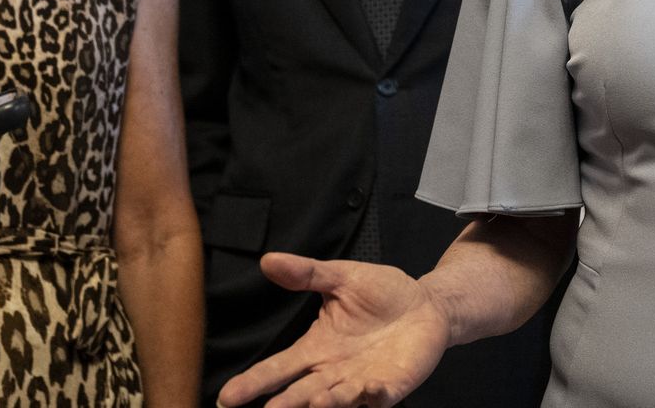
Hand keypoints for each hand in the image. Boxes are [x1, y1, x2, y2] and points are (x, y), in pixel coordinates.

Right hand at [217, 254, 452, 407]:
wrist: (425, 304)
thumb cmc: (382, 293)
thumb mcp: (342, 277)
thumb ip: (308, 273)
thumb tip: (268, 260)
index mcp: (317, 347)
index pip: (280, 367)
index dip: (255, 381)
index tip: (229, 396)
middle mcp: (334, 370)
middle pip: (302, 391)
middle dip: (284, 403)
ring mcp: (362, 381)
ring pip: (338, 398)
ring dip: (326, 402)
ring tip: (314, 402)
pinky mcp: (391, 385)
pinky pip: (380, 396)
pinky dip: (374, 396)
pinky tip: (368, 390)